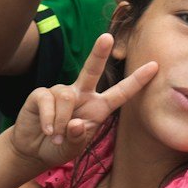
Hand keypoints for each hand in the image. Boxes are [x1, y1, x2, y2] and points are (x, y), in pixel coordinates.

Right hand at [9, 33, 157, 169]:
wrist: (33, 150)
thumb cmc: (59, 147)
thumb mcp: (74, 148)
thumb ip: (77, 138)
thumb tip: (76, 123)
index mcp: (97, 107)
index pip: (120, 93)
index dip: (136, 81)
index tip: (154, 66)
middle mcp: (81, 95)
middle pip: (92, 70)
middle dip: (99, 53)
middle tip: (107, 37)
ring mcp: (61, 92)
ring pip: (67, 98)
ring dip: (62, 122)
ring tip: (56, 137)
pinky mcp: (41, 94)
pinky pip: (48, 101)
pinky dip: (49, 119)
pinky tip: (47, 130)